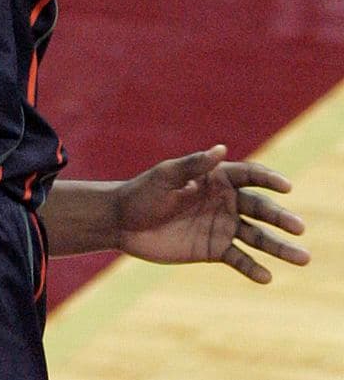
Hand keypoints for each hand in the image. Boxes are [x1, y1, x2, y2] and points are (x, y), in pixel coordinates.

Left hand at [116, 145, 309, 283]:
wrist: (123, 223)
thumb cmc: (142, 192)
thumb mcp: (165, 176)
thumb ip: (193, 165)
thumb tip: (221, 149)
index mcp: (214, 178)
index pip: (248, 176)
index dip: (268, 179)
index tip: (286, 186)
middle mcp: (224, 202)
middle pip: (259, 208)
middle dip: (280, 217)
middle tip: (299, 227)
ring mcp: (221, 227)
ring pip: (257, 236)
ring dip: (279, 247)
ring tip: (303, 258)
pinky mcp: (214, 250)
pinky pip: (239, 259)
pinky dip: (253, 268)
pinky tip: (267, 277)